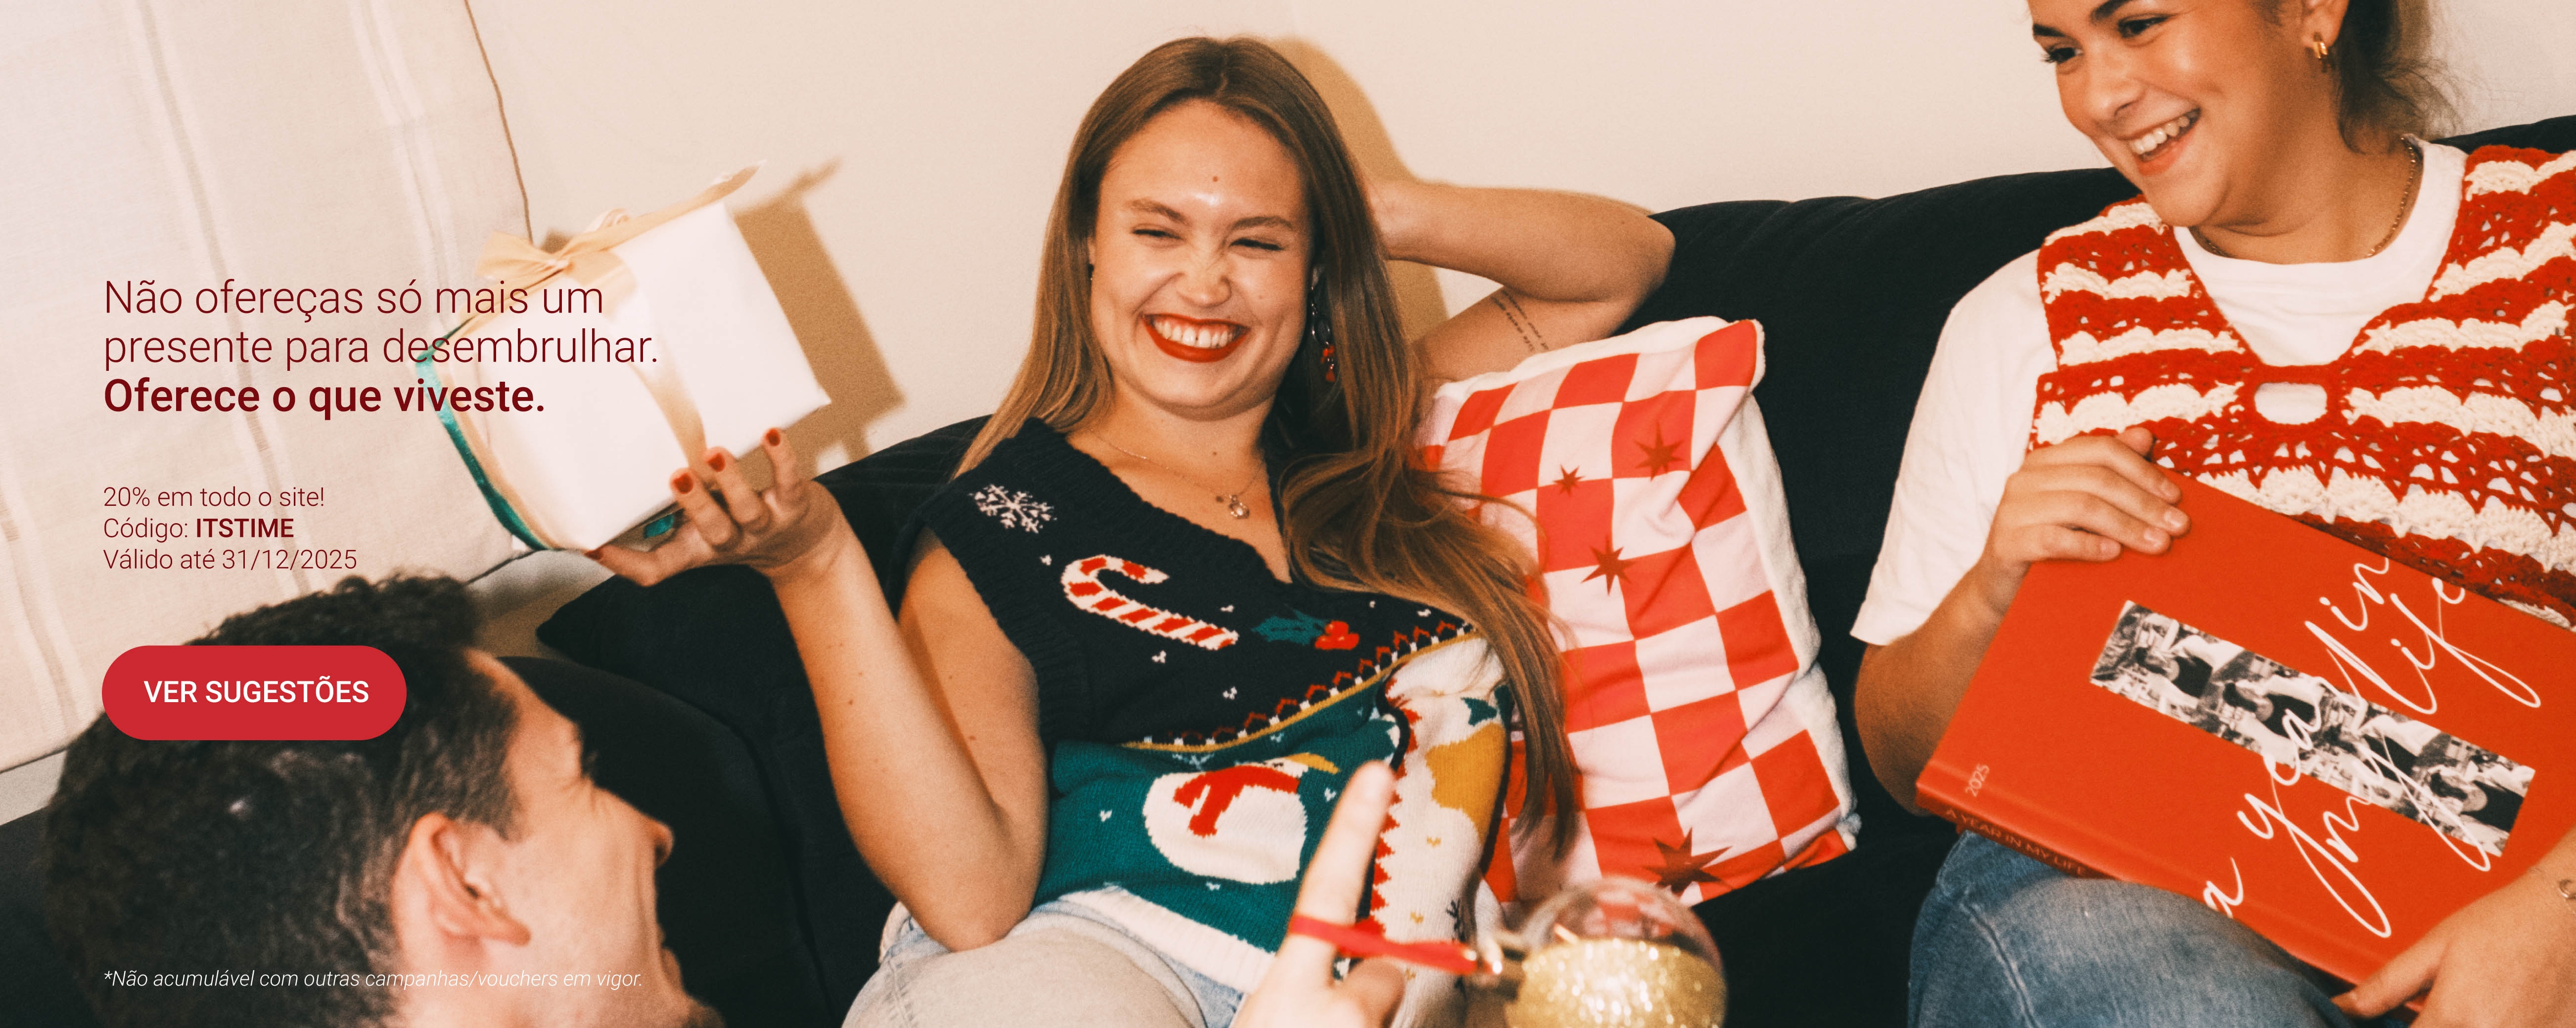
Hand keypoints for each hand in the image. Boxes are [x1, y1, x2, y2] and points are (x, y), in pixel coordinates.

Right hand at [589, 428, 854, 585]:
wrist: (806, 547)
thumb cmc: (741, 527)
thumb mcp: (700, 527)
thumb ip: (665, 510)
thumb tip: (615, 478)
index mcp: (698, 549)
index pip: (657, 568)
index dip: (625, 564)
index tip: (593, 544)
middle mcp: (731, 541)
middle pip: (711, 531)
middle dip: (694, 505)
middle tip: (676, 477)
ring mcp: (764, 524)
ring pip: (747, 508)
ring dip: (731, 481)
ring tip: (714, 454)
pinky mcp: (795, 504)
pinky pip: (788, 481)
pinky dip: (781, 458)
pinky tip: (771, 434)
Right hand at [1235, 762, 1408, 1027]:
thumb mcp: (1262, 1019)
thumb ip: (1294, 990)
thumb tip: (1337, 978)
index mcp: (1290, 994)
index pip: (1325, 895)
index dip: (1352, 832)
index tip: (1377, 774)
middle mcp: (1342, 1018)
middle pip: (1383, 972)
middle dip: (1364, 988)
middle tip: (1316, 1020)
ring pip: (1383, 1014)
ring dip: (1357, 1026)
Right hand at [1965, 426, 2186, 617]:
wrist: (2002, 586)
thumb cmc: (2048, 542)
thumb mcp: (2081, 503)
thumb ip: (2108, 470)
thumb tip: (2143, 436)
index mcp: (2047, 461)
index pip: (2101, 450)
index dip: (2142, 470)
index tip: (2174, 497)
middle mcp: (2027, 478)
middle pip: (2096, 479)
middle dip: (2143, 503)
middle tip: (2177, 526)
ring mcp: (2014, 509)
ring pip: (2081, 506)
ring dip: (2126, 526)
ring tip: (2157, 544)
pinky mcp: (2007, 542)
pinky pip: (2054, 539)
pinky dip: (2088, 545)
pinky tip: (2113, 554)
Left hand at [2335, 872, 2575, 1025]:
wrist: (2567, 915)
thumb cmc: (2502, 924)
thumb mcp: (2435, 948)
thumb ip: (2388, 985)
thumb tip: (2344, 1006)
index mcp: (2455, 1015)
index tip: (2403, 1023)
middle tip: (2445, 1008)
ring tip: (2480, 1002)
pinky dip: (2508, 1026)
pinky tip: (2507, 1009)